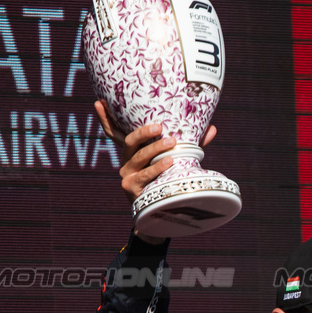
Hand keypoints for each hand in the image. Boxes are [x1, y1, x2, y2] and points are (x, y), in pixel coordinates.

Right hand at [94, 100, 216, 203]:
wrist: (161, 211)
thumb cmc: (168, 179)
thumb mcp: (178, 159)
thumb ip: (192, 145)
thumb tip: (212, 128)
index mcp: (133, 152)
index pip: (114, 133)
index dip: (104, 118)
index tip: (99, 102)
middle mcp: (126, 161)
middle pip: (129, 141)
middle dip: (143, 132)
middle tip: (159, 127)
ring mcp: (127, 175)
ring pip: (139, 157)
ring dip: (155, 149)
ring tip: (171, 142)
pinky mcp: (131, 188)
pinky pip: (146, 175)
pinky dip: (158, 167)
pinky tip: (169, 161)